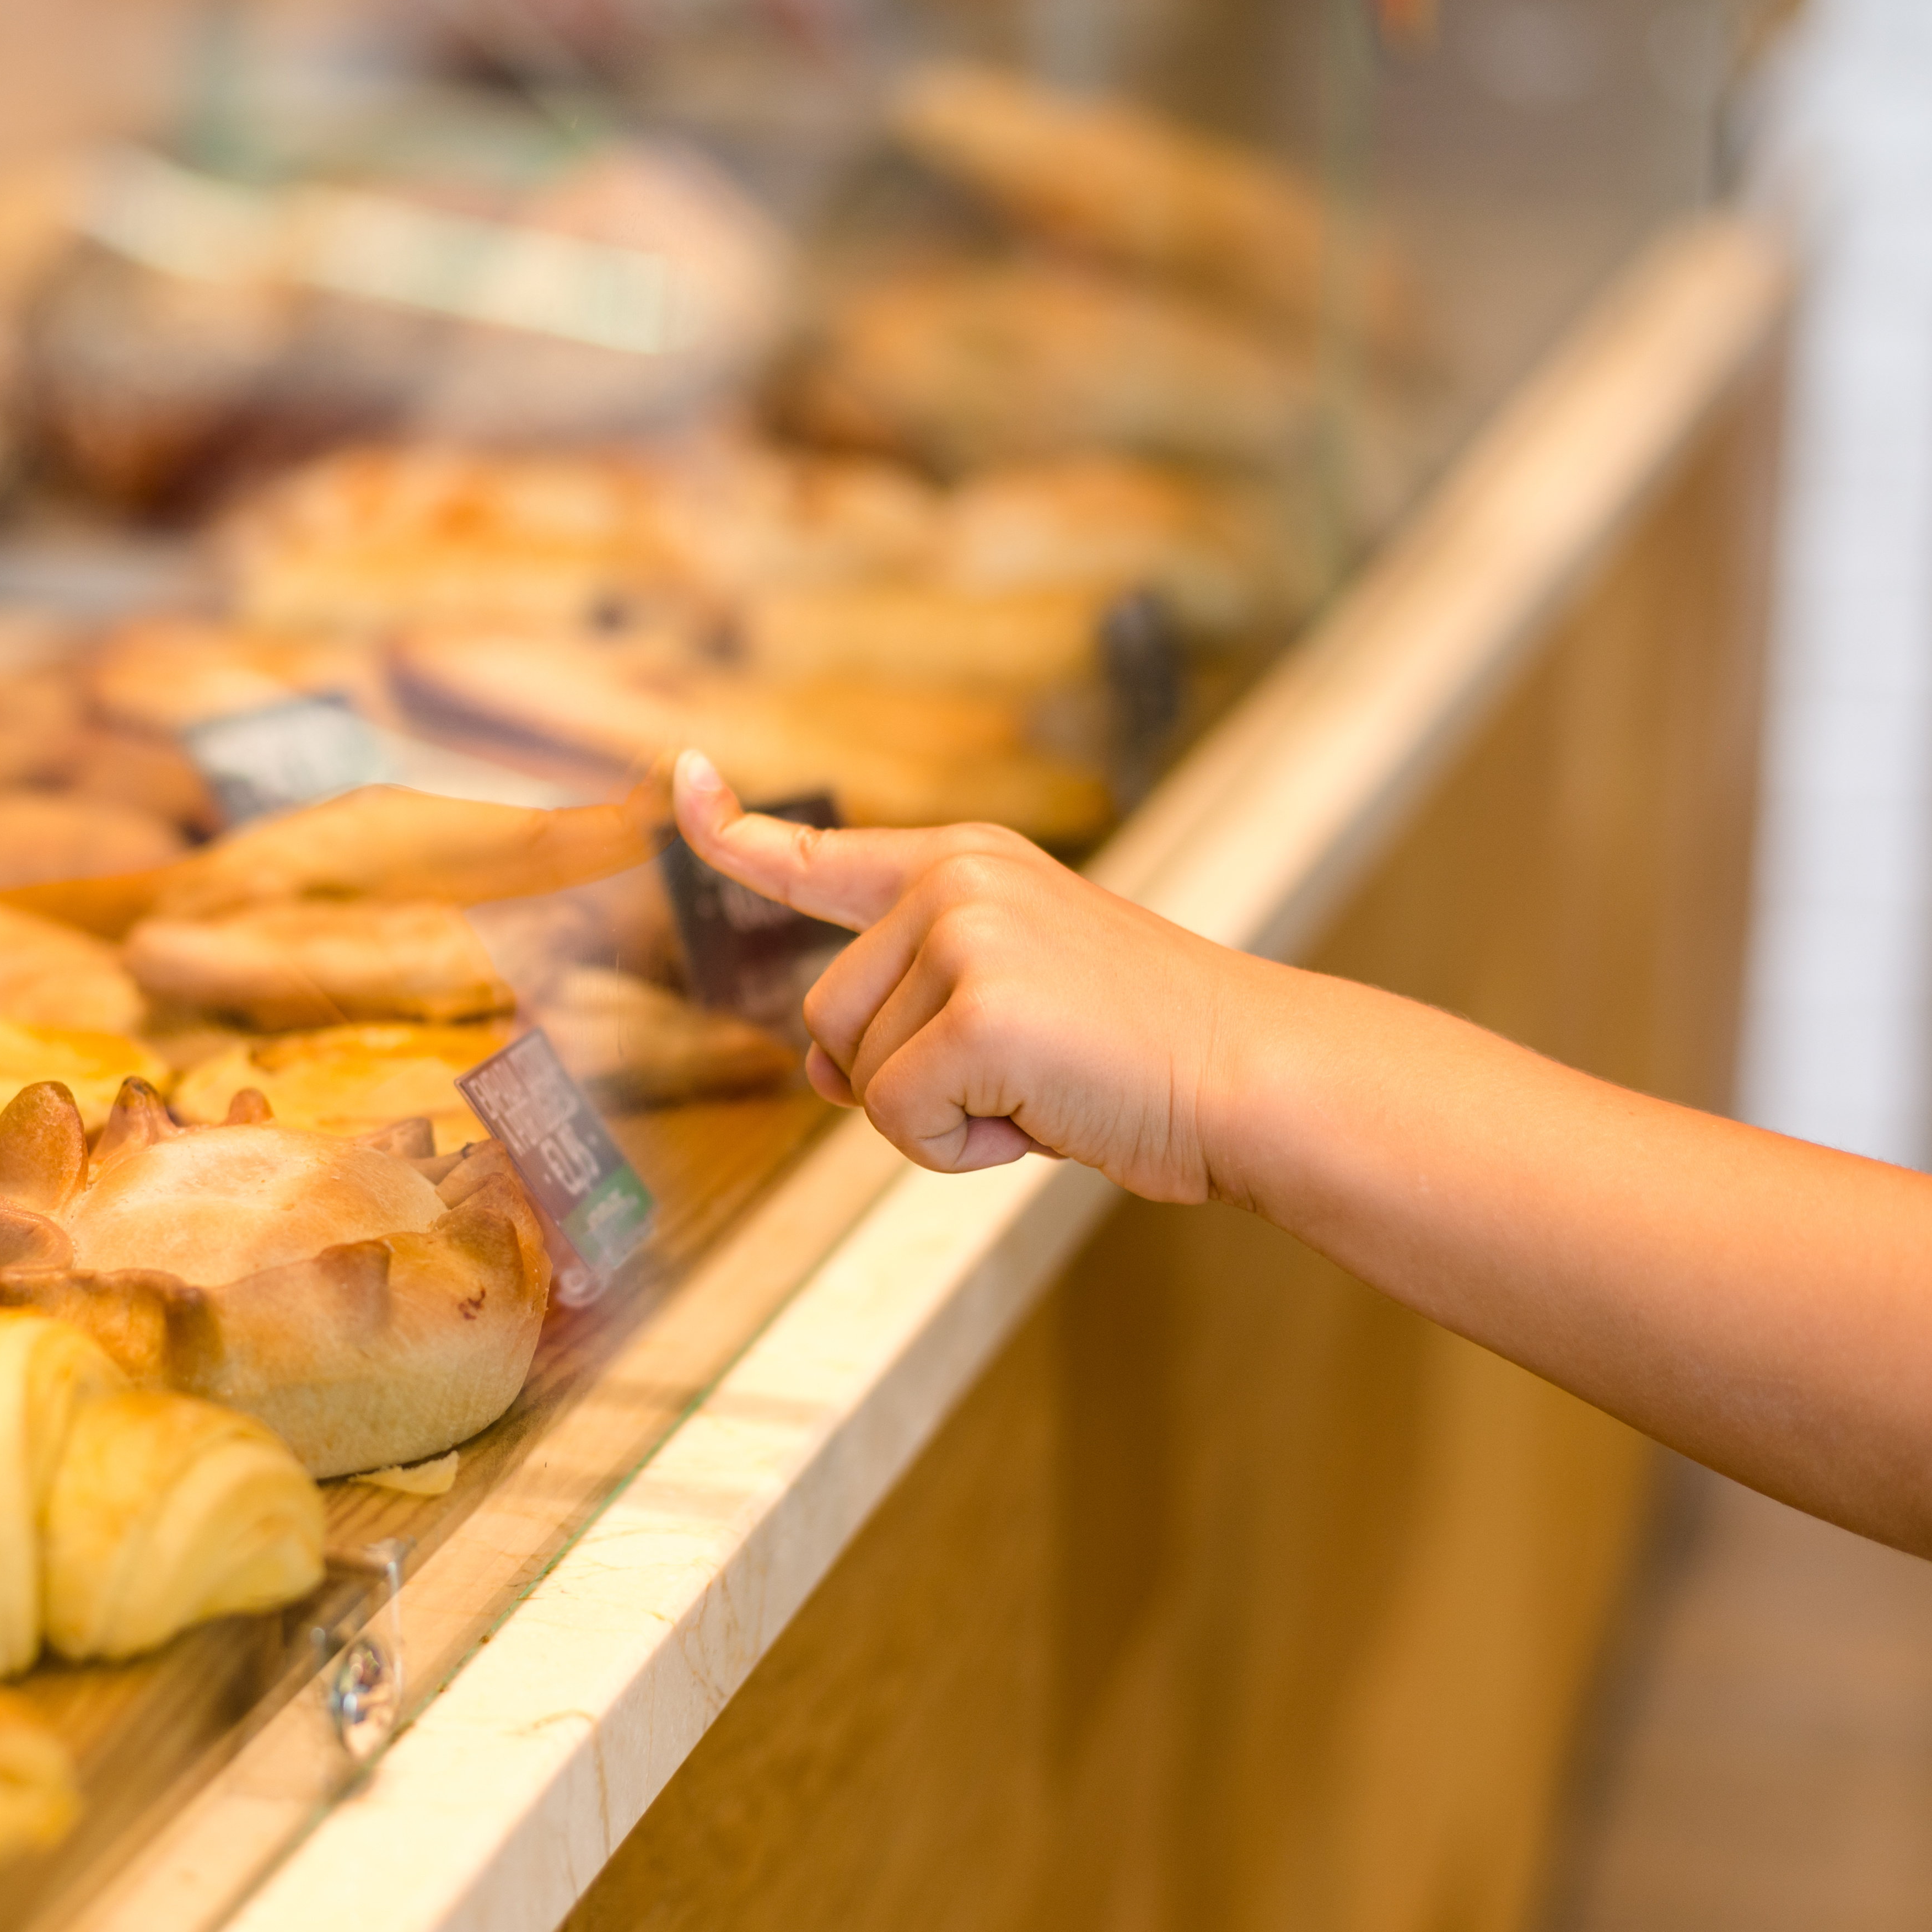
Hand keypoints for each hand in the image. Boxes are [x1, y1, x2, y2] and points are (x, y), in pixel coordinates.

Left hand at [672, 749, 1257, 1200]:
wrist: (1250, 1074)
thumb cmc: (1137, 1054)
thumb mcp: (1009, 1004)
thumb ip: (908, 1013)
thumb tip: (817, 1066)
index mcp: (965, 865)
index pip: (819, 854)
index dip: (734, 834)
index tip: (681, 781)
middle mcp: (955, 882)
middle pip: (828, 1015)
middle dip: (901, 1076)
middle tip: (1019, 1075)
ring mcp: (965, 936)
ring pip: (859, 1073)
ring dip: (939, 1116)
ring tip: (1043, 1087)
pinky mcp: (979, 1011)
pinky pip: (896, 1119)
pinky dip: (957, 1150)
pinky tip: (1041, 1116)